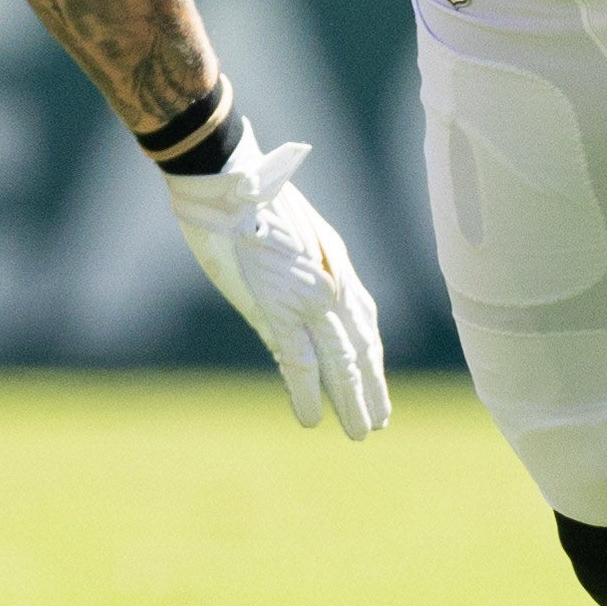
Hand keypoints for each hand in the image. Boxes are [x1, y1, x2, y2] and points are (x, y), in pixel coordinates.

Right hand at [161, 130, 389, 438]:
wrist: (227, 174)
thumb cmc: (246, 193)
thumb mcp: (288, 230)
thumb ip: (298, 264)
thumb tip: (291, 290)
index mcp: (335, 262)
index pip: (363, 319)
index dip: (371, 354)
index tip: (377, 380)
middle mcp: (333, 282)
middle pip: (361, 347)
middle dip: (371, 386)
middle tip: (379, 421)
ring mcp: (309, 296)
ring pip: (342, 361)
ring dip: (352, 399)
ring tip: (361, 431)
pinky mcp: (280, 306)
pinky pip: (300, 360)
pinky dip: (307, 393)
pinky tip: (313, 419)